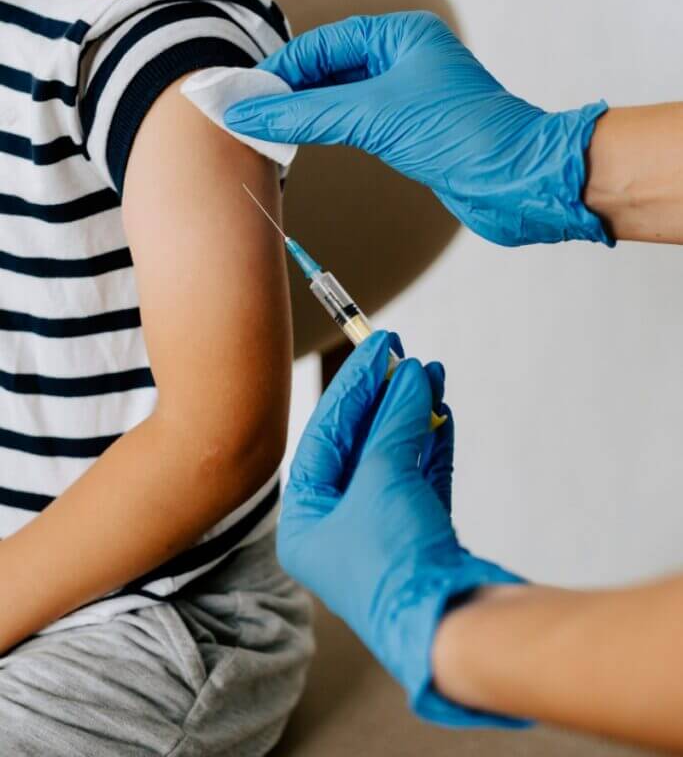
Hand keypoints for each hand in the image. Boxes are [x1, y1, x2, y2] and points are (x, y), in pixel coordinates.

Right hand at [225, 12, 610, 246]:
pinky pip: (356, 123)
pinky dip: (326, 131)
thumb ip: (306, 114)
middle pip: (329, 68)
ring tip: (264, 131)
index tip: (241, 95)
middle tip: (245, 114)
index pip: (322, 45)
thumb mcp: (372, 117)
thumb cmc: (462, 134)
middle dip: (288, 91)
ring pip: (341, 98)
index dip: (279, 70)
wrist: (518, 182)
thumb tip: (248, 113)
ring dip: (305, 114)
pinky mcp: (412, 130)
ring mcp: (409, 95)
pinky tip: (301, 142)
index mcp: (400, 35)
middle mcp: (405, 58)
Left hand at [278, 331, 525, 726]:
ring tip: (432, 373)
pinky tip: (442, 410)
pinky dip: (433, 443)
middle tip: (402, 353)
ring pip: (396, 458)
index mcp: (306, 522)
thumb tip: (408, 373)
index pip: (325, 435)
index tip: (377, 345)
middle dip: (385, 397)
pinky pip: (422, 478)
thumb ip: (393, 419)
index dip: (353, 385)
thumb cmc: (395, 559)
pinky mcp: (421, 538)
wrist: (451, 626)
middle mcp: (339, 529)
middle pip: (360, 444)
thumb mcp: (383, 476)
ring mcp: (382, 535)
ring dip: (414, 414)